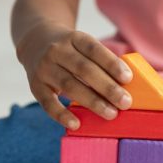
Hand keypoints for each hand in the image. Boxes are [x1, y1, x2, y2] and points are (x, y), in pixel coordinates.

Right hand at [15, 21, 131, 129]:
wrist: (34, 42)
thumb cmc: (69, 50)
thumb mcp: (81, 45)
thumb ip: (99, 61)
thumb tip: (125, 86)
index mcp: (74, 38)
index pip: (94, 49)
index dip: (111, 63)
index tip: (128, 78)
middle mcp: (57, 51)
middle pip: (84, 69)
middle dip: (107, 87)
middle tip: (125, 102)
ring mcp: (44, 68)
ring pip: (69, 85)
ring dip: (92, 101)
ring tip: (111, 114)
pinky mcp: (35, 85)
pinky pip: (47, 102)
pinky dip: (61, 114)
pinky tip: (76, 124)